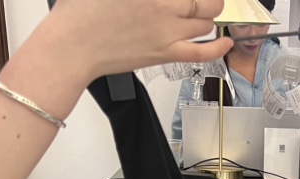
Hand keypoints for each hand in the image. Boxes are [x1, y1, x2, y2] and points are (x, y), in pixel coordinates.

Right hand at [47, 0, 232, 84]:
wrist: (73, 45)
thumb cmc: (81, 12)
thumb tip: (151, 2)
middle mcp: (164, 3)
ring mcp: (167, 29)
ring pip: (205, 21)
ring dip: (208, 17)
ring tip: (204, 15)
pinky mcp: (166, 53)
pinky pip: (203, 52)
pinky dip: (219, 47)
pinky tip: (226, 41)